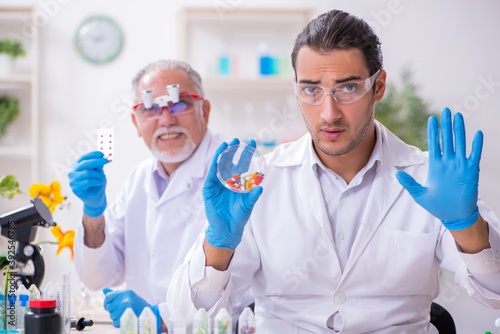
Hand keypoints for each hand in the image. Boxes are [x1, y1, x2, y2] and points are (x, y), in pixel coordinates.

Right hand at [68, 151, 108, 216]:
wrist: (95, 198)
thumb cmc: (96, 183)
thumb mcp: (99, 172)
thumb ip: (98, 165)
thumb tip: (102, 157)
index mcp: (77, 166)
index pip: (84, 157)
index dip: (93, 154)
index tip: (102, 153)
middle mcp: (72, 172)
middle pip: (84, 164)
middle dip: (96, 161)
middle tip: (106, 161)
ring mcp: (72, 180)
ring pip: (87, 173)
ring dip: (98, 174)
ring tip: (103, 177)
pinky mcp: (75, 189)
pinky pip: (87, 182)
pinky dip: (96, 181)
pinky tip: (99, 183)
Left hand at [103, 288, 160, 332]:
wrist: (150, 314)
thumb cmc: (137, 304)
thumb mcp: (128, 296)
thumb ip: (115, 294)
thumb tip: (104, 290)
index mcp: (126, 293)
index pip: (108, 296)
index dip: (107, 302)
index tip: (110, 306)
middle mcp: (126, 299)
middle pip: (109, 307)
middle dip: (113, 310)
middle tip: (121, 310)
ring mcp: (127, 309)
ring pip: (111, 315)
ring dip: (116, 317)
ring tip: (124, 314)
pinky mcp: (127, 318)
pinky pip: (115, 322)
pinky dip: (118, 323)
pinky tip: (124, 319)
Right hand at [204, 139, 262, 248]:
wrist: (227, 229)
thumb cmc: (239, 216)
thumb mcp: (248, 205)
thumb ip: (253, 196)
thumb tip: (261, 187)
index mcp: (239, 181)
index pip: (243, 164)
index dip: (247, 153)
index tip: (253, 143)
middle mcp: (228, 180)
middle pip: (231, 161)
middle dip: (234, 150)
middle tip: (238, 139)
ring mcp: (217, 184)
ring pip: (219, 166)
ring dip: (222, 154)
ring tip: (226, 144)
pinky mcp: (209, 189)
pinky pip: (211, 176)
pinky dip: (213, 167)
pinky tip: (217, 159)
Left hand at [396, 108, 482, 229]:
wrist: (454, 215)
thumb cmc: (437, 206)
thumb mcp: (420, 194)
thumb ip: (409, 183)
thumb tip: (397, 173)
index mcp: (436, 166)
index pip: (434, 143)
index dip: (433, 131)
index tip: (431, 118)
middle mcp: (448, 162)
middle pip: (447, 139)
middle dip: (446, 125)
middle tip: (446, 110)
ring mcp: (460, 165)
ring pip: (460, 143)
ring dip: (460, 130)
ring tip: (458, 115)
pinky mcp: (471, 171)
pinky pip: (475, 155)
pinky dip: (476, 145)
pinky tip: (477, 133)